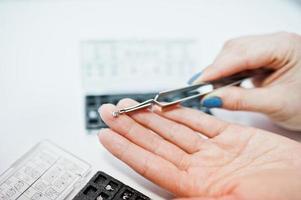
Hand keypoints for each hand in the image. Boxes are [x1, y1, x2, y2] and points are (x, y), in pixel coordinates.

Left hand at [98, 99, 300, 199]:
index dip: (126, 149)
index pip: (150, 164)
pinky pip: (200, 121)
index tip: (107, 136)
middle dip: (131, 127)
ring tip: (129, 106)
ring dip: (151, 117)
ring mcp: (214, 151)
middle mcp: (201, 168)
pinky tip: (164, 106)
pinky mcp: (232, 138)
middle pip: (157, 143)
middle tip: (110, 113)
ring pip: (174, 129)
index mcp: (196, 188)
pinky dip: (181, 112)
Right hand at [192, 32, 300, 130]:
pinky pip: (237, 60)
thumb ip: (241, 101)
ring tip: (206, 88)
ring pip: (233, 53)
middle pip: (234, 50)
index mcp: (285, 47)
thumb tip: (211, 98)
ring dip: (218, 71)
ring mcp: (268, 48)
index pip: (242, 54)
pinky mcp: (262, 58)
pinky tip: (218, 84)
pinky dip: (225, 73)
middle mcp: (275, 42)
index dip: (216, 69)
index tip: (198, 84)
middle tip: (198, 89)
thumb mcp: (276, 104)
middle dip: (214, 69)